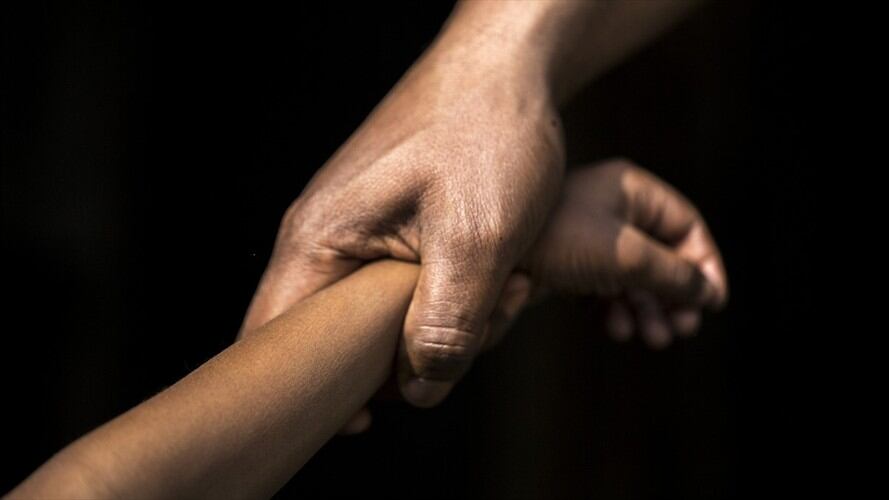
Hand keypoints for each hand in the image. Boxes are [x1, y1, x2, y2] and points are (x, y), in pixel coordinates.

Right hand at [239, 28, 564, 421]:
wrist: (508, 70)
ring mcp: (354, 227)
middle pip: (327, 336)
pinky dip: (437, 301)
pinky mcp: (387, 222)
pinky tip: (485, 284)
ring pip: (371, 314)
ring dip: (426, 326)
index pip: (276, 339)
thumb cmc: (487, 137)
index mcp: (318, 240)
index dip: (306, 393)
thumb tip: (420, 392)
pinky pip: (396, 286)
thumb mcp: (478, 239)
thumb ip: (444, 325)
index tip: (362, 420)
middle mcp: (322, 236)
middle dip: (391, 359)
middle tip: (463, 336)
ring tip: (492, 297)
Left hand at [521, 159, 728, 347]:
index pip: (686, 226)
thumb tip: (710, 295)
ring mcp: (587, 237)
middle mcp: (611, 210)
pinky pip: (604, 288)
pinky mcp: (566, 263)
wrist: (489, 255)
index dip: (705, 265)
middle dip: (674, 296)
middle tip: (681, 330)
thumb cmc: (558, 242)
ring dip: (647, 309)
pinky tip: (615, 328)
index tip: (712, 304)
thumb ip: (674, 276)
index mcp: (630, 190)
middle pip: (662, 255)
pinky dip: (615, 309)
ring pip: (633, 277)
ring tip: (650, 338)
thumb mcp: (627, 258)